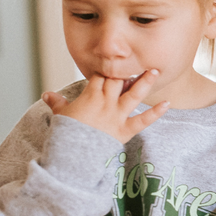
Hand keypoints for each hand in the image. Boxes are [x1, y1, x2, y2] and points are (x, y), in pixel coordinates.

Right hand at [42, 70, 168, 143]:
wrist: (73, 153)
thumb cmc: (66, 133)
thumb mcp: (61, 115)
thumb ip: (57, 102)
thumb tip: (47, 95)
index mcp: (90, 96)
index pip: (101, 76)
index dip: (108, 69)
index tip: (115, 63)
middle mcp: (106, 102)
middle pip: (118, 80)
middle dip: (127, 70)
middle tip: (139, 61)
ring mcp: (117, 115)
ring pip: (133, 94)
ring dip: (145, 82)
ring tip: (156, 71)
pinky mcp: (125, 130)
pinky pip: (144, 120)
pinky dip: (156, 112)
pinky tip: (167, 103)